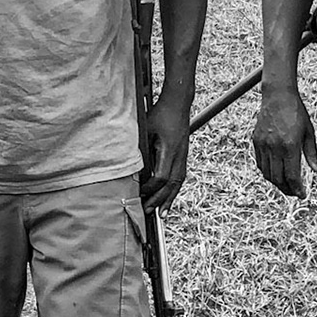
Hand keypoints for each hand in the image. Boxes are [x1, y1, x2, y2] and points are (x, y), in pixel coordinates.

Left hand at [141, 92, 191, 210]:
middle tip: (148, 212)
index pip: (161, 176)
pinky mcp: (183, 155)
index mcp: (169, 149)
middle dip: (159, 200)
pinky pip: (180, 177)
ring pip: (178, 183)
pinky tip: (168, 197)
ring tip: (162, 213)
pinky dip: (174, 190)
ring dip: (169, 199)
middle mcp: (179, 155)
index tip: (139, 193)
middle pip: (171, 184)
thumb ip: (141, 149)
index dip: (150, 188)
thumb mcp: (145, 129)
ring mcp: (183, 156)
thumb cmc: (159, 114)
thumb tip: (133, 168)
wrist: (178, 103)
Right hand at [252, 85, 316, 198]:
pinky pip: (260, 163)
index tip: (302, 194)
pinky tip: (275, 172)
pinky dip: (267, 172)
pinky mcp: (256, 141)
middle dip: (287, 189)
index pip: (292, 176)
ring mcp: (263, 144)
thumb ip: (311, 153)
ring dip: (276, 182)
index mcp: (289, 146)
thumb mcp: (308, 132)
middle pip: (278, 178)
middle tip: (295, 193)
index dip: (297, 189)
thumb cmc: (296, 112)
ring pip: (267, 173)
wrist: (277, 96)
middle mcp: (274, 147)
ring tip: (286, 185)